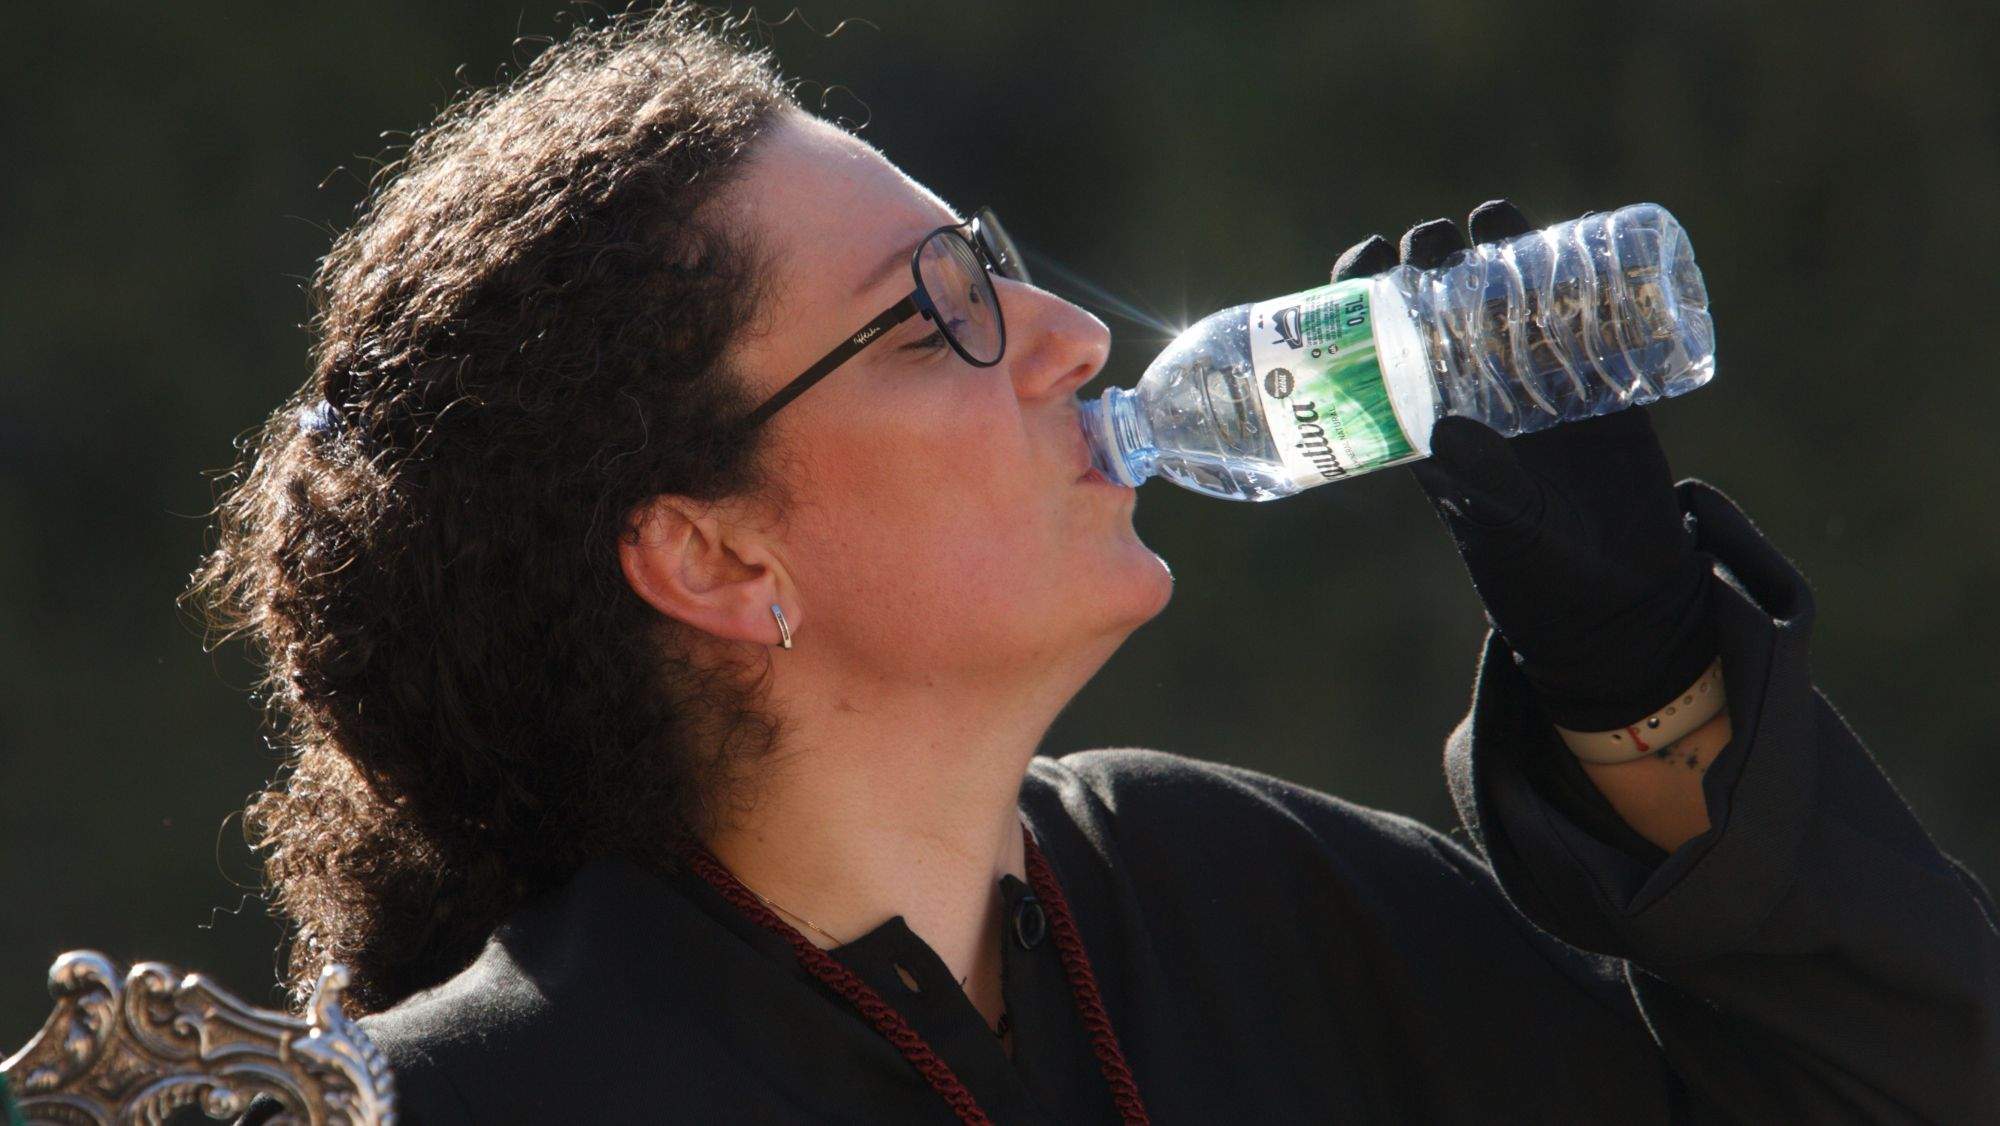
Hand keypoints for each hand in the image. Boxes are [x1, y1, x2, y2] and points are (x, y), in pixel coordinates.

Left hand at [1331, 199, 1717, 729]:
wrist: (1624, 601)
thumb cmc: (1542, 574)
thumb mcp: (1505, 528)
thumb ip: (1480, 483)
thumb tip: (1442, 428)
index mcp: (1430, 423)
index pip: (1382, 345)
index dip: (1366, 296)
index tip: (1366, 261)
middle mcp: (1478, 393)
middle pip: (1441, 304)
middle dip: (1429, 260)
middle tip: (1430, 242)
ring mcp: (1542, 384)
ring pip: (1509, 296)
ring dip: (1496, 250)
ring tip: (1489, 220)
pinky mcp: (1603, 386)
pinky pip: (1589, 317)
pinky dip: (1583, 278)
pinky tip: (1578, 242)